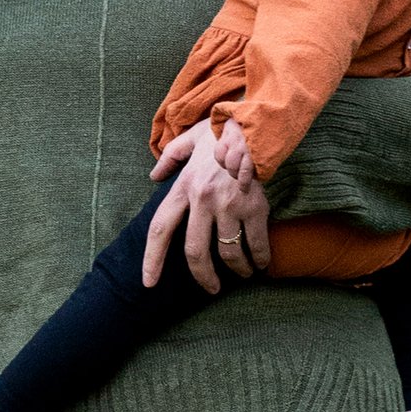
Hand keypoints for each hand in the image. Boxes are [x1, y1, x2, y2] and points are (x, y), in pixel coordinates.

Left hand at [142, 122, 269, 290]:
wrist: (254, 122)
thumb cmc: (221, 131)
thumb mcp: (189, 140)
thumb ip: (170, 158)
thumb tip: (154, 176)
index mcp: (183, 187)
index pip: (160, 230)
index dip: (152, 259)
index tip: (148, 283)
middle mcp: (202, 200)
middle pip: (194, 251)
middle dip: (202, 277)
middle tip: (210, 289)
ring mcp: (229, 205)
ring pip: (228, 253)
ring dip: (237, 270)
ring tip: (243, 273)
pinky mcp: (254, 206)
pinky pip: (256, 243)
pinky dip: (260, 258)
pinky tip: (262, 263)